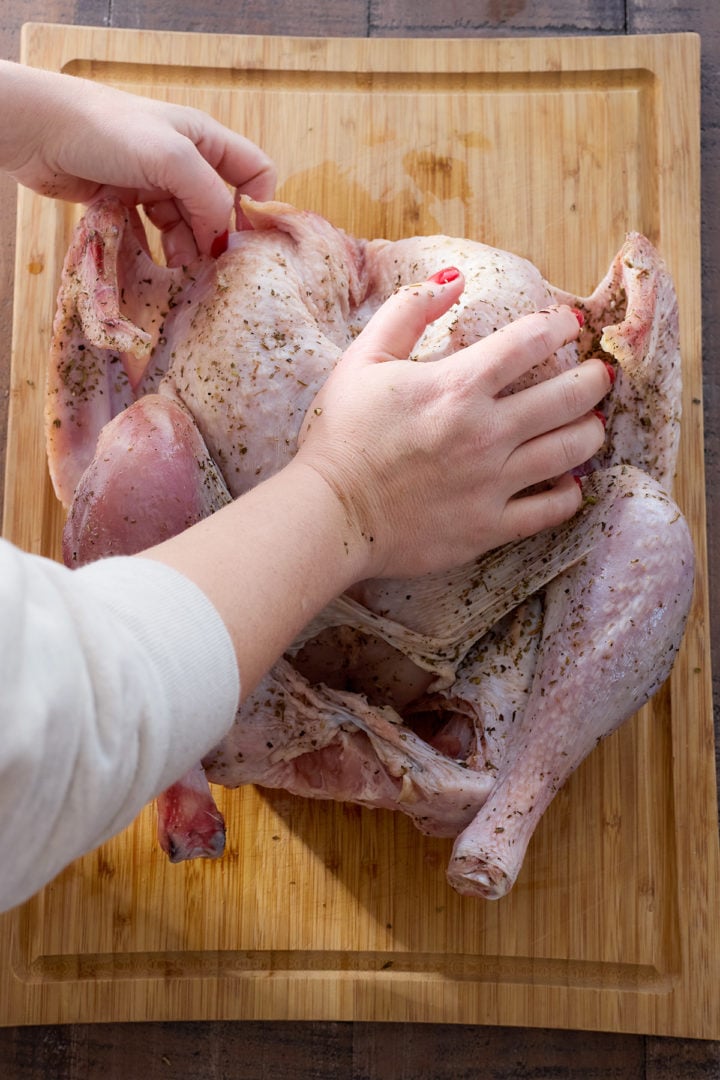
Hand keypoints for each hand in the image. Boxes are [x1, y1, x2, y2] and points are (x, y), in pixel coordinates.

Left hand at [0, 60, 275, 266]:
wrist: (38, 131)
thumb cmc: (106, 132)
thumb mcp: (172, 159)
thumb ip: (209, 199)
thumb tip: (222, 243)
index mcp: (203, 139)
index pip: (254, 172)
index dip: (256, 206)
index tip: (245, 242)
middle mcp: (183, 160)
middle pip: (217, 208)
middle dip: (215, 239)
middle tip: (210, 272)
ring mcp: (153, 182)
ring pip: (184, 226)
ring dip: (184, 251)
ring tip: (177, 273)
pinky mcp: (125, 200)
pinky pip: (150, 234)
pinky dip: (153, 251)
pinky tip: (147, 265)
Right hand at [297, 270, 610, 578]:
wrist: (328, 515)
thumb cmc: (340, 435)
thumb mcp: (362, 359)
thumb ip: (409, 311)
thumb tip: (455, 278)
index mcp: (457, 385)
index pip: (530, 342)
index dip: (559, 326)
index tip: (568, 323)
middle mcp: (486, 432)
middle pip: (569, 396)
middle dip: (594, 379)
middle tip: (600, 374)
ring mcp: (491, 483)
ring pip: (571, 451)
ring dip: (591, 431)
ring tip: (592, 423)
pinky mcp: (488, 527)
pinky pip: (549, 510)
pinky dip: (569, 493)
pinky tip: (568, 482)